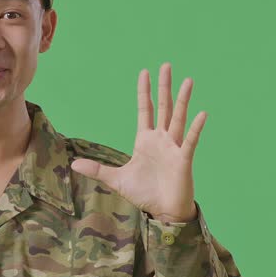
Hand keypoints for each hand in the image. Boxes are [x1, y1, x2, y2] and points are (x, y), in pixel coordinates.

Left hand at [70, 63, 205, 222]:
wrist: (163, 212)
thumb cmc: (144, 194)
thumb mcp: (116, 180)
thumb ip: (97, 170)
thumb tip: (73, 164)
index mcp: (145, 140)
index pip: (145, 110)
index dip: (144, 91)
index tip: (145, 72)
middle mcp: (161, 139)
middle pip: (163, 107)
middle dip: (164, 86)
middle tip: (166, 65)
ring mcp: (174, 147)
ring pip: (178, 118)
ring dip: (183, 100)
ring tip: (188, 80)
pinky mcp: (184, 159)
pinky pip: (191, 140)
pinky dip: (196, 128)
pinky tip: (202, 113)